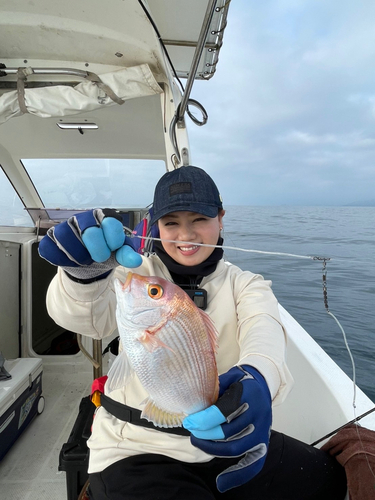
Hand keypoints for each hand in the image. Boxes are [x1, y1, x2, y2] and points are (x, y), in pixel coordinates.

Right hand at [38, 209, 141, 280]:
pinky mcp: (50, 239)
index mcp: (102, 218)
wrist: (87, 266)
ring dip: (79, 257)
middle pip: (90, 231)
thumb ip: (126, 254)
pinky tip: (69, 260)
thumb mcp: (118, 254)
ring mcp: (65, 227)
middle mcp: (83, 219)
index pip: (110, 222)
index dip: (113, 239)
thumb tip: (135, 260)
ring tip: (84, 260)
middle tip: (99, 258)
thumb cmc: (104, 253)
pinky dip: (61, 259)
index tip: (113, 248)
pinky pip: (51, 248)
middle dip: (97, 250)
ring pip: (67, 239)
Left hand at [183, 365, 271, 492]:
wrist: (264, 384)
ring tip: (198, 441)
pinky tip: (222, 482)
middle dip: (204, 434)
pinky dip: (238, 475)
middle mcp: (257, 414)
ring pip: (235, 448)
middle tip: (191, 430)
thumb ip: (214, 388)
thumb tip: (193, 404)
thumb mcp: (229, 377)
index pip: (223, 411)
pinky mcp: (263, 442)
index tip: (189, 421)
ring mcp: (262, 430)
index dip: (203, 419)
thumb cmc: (241, 381)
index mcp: (248, 394)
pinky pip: (253, 464)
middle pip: (227, 432)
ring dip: (212, 449)